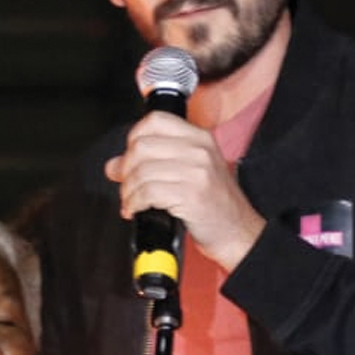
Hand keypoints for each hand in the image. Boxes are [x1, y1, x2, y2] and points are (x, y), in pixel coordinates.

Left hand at [105, 112, 264, 270]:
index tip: (129, 157)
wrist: (239, 233)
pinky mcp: (191, 194)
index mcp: (200, 138)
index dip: (133, 138)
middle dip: (126, 168)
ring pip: (141, 170)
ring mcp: (197, 171)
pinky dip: (134, 202)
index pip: (155, 121)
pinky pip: (147, 192)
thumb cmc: (216, 206)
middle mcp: (200, 150)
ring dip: (128, 190)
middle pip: (142, 146)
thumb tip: (114, 165)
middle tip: (126, 184)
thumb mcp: (191, 173)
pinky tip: (136, 210)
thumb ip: (154, 162)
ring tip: (131, 201)